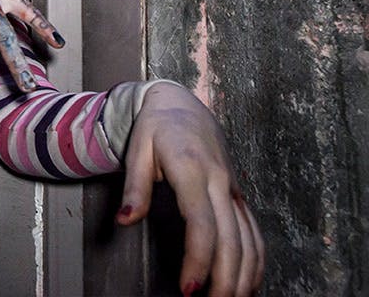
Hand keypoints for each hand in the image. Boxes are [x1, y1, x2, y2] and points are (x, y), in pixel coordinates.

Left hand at [118, 83, 264, 296]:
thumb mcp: (137, 150)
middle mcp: (220, 181)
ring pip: (250, 238)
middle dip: (224, 278)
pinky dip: (255, 259)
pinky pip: (254, 230)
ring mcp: (233, 188)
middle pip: (232, 239)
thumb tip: (125, 221)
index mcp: (193, 170)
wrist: (180, 102)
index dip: (199, 260)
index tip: (189, 289)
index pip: (202, 225)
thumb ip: (134, 188)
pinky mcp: (238, 192)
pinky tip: (248, 282)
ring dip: (244, 275)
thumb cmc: (155, 127)